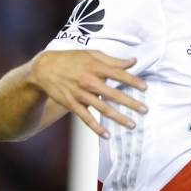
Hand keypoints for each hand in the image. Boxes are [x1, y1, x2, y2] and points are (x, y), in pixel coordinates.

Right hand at [28, 50, 147, 138]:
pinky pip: (86, 118)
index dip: (133, 81)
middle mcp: (89, 81)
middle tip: (145, 110)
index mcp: (95, 67)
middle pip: (114, 94)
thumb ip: (113, 60)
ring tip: (132, 125)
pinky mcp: (72, 104)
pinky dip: (96, 128)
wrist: (44, 69)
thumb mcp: (92, 54)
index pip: (118, 74)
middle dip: (131, 103)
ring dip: (119, 118)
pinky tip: (107, 135)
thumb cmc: (72, 59)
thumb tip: (133, 61)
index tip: (145, 88)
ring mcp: (80, 94)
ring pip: (103, 109)